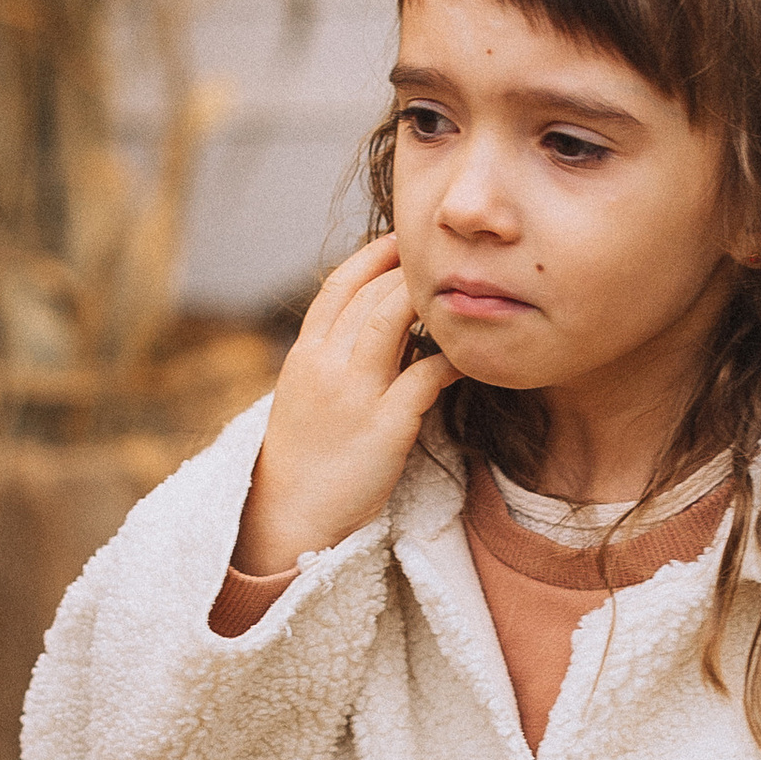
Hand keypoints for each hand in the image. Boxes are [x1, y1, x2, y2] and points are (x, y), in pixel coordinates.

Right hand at [238, 236, 455, 570]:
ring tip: (457, 298)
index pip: (339, 285)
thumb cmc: (305, 457)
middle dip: (409, 272)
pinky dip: (452, 356)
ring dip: (427, 301)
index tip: (402, 244)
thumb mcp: (303, 394)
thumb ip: (332, 355)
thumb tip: (374, 324)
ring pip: (393, 318)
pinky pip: (427, 373)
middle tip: (445, 265)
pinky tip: (469, 355)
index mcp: (304, 355)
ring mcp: (355, 394)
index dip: (373, 257)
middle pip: (371, 292)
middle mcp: (326, 365)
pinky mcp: (386, 426)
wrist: (291, 515)